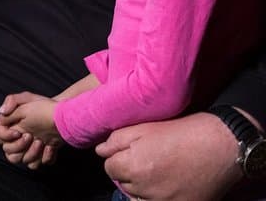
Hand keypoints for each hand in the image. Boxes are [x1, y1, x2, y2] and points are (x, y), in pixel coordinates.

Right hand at [0, 92, 59, 168]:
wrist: (63, 114)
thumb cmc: (44, 106)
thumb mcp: (26, 99)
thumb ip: (10, 103)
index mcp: (12, 126)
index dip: (4, 136)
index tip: (18, 131)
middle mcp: (18, 139)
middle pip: (8, 151)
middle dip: (19, 145)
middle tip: (31, 136)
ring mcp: (30, 148)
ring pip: (23, 160)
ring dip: (32, 153)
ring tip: (41, 142)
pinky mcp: (42, 154)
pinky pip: (38, 164)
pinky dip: (44, 157)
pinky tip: (51, 147)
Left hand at [97, 112, 241, 200]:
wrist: (222, 144)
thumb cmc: (183, 131)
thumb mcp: (144, 127)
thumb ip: (117, 140)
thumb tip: (100, 151)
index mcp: (133, 166)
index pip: (109, 168)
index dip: (119, 158)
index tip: (132, 151)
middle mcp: (146, 189)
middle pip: (125, 184)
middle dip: (130, 172)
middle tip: (149, 159)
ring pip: (139, 198)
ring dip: (143, 188)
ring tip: (159, 172)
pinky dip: (158, 197)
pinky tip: (168, 184)